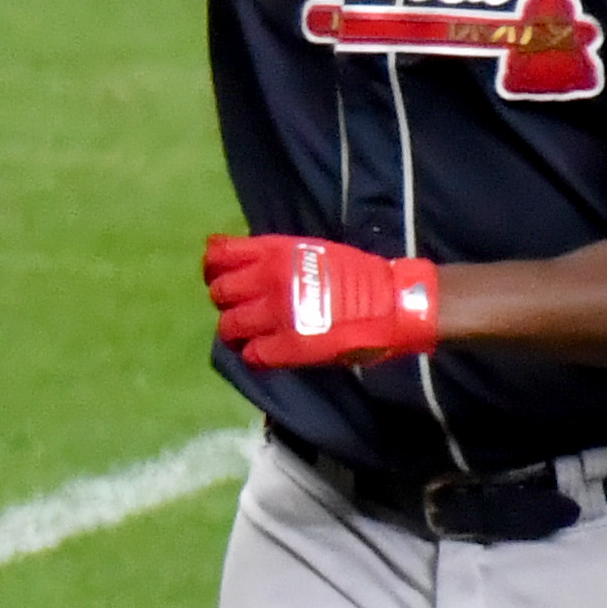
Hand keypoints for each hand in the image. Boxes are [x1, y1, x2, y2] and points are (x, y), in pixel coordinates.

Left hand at [207, 233, 441, 366]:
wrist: (392, 302)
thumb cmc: (360, 276)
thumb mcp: (313, 252)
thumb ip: (278, 260)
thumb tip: (251, 270)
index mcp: (276, 251)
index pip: (222, 255)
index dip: (214, 267)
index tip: (218, 275)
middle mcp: (269, 279)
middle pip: (220, 293)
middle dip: (226, 303)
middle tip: (238, 310)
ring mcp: (276, 313)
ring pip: (229, 326)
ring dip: (234, 332)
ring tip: (247, 336)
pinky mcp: (287, 346)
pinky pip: (252, 354)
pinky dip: (253, 356)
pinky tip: (263, 354)